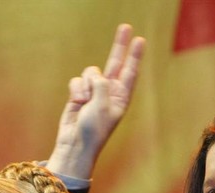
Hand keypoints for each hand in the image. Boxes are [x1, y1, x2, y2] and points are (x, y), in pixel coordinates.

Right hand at [46, 23, 145, 180]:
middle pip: (115, 62)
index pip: (130, 71)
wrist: (75, 143)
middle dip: (119, 45)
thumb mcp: (103, 106)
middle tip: (125, 27)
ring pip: (91, 72)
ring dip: (86, 84)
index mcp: (121, 96)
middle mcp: (108, 91)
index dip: (134, 55)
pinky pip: (77, 81)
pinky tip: (77, 102)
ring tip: (85, 101)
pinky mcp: (79, 94)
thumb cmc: (93, 129)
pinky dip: (76, 90)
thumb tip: (94, 74)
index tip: (140, 40)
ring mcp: (93, 92)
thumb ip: (101, 84)